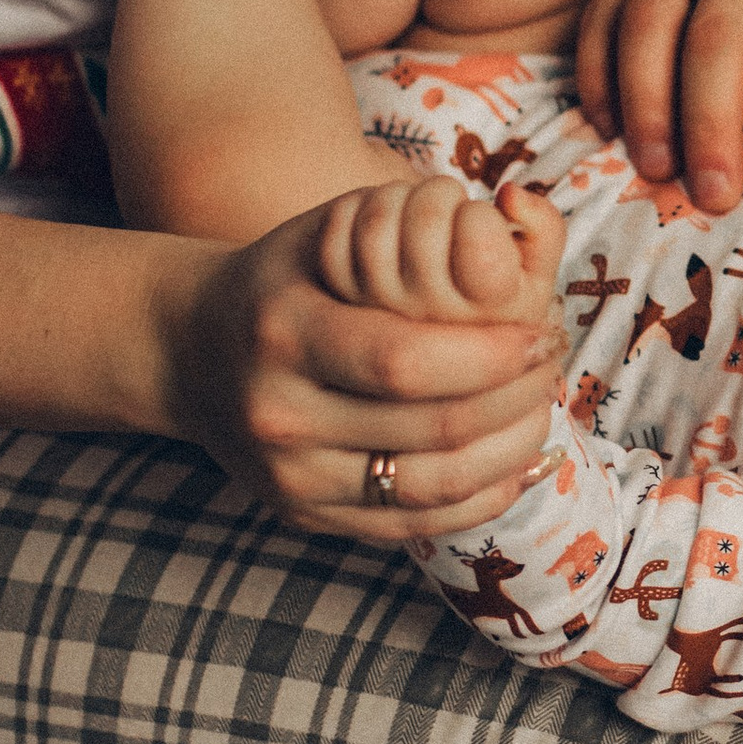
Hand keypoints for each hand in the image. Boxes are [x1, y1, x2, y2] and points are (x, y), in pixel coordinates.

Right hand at [151, 180, 566, 538]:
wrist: (190, 351)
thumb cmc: (286, 279)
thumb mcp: (331, 230)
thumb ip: (419, 224)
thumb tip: (522, 220)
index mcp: (282, 332)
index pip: (405, 361)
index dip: (490, 355)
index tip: (539, 332)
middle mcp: (278, 414)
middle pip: (431, 427)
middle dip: (516, 398)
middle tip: (552, 365)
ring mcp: (289, 477)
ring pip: (433, 485)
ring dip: (511, 451)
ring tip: (543, 410)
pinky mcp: (306, 517)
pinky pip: (417, 523)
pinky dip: (483, 495)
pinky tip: (515, 459)